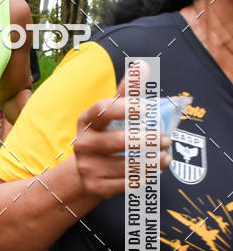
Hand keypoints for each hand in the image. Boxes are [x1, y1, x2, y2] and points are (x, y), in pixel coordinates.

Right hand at [73, 61, 170, 198]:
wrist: (84, 171)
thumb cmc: (104, 134)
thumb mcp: (110, 113)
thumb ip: (127, 91)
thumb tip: (142, 65)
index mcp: (86, 121)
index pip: (103, 111)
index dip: (124, 108)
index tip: (146, 108)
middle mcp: (83, 143)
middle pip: (117, 141)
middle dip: (146, 140)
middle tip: (166, 139)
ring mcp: (87, 166)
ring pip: (124, 165)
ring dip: (151, 162)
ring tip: (166, 157)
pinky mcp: (95, 186)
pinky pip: (124, 183)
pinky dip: (143, 177)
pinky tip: (154, 171)